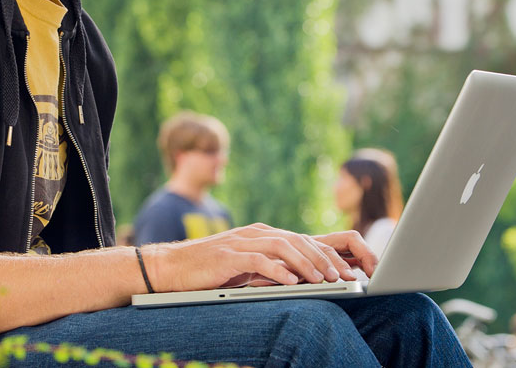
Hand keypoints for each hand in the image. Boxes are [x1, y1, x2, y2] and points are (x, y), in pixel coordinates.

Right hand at [142, 224, 377, 292]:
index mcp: (260, 234)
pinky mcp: (227, 255)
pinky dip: (277, 270)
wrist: (170, 267)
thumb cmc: (208, 270)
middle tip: (342, 277)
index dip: (325, 254)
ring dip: (305, 264)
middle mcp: (254, 233)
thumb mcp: (244, 268)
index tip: (345, 272)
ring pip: (282, 246)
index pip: (301, 239)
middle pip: (297, 239)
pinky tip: (291, 283)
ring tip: (323, 280)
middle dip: (323, 258)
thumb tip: (299, 280)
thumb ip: (269, 267)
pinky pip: (258, 260)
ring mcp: (240, 242)